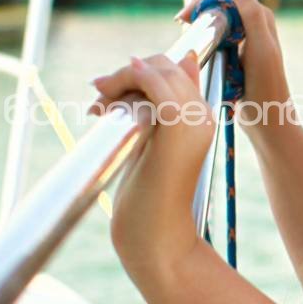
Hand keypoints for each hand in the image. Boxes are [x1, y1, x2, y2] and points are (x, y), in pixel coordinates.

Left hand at [87, 50, 213, 283]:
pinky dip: (129, 80)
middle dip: (126, 73)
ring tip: (99, 107)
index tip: (108, 93)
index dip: (139, 73)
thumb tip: (166, 70)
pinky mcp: (178, 127)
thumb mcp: (149, 146)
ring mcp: (194, 120)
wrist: (157, 238)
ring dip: (120, 79)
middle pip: (165, 64)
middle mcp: (203, 115)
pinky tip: (106, 98)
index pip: (174, 69)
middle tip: (99, 98)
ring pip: (158, 70)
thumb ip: (155, 110)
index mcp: (200, 118)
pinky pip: (154, 82)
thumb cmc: (148, 198)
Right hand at [175, 0, 294, 138]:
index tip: (188, 14)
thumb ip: (252, 16)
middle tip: (180, 20)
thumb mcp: (261, 50)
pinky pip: (214, 32)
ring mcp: (242, 37)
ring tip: (183, 24)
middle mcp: (253, 23)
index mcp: (261, 17)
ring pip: (215, 14)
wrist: (268, 119)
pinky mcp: (233, 52)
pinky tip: (189, 36)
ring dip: (198, 15)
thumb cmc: (267, 87)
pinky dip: (200, 30)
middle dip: (199, 3)